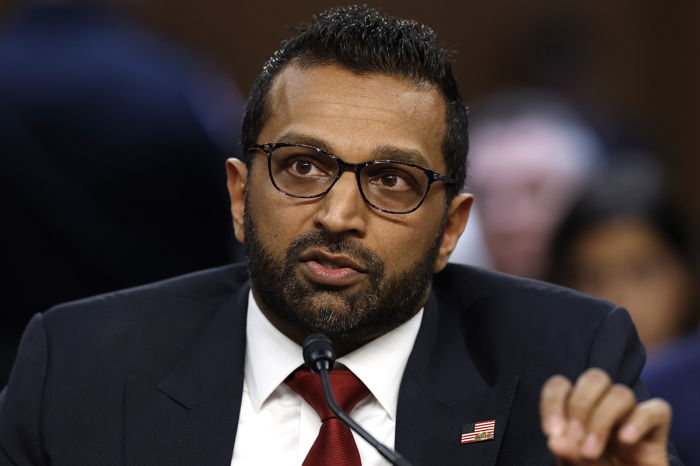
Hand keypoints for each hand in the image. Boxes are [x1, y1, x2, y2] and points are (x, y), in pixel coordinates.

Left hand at [540, 368, 671, 464]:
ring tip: (590, 452)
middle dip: (580, 405)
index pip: (561, 385)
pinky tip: (626, 440)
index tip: (551, 432)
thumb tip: (555, 441)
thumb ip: (567, 454)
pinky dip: (638, 421)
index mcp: (578, 410)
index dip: (552, 401)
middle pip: (595, 378)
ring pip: (622, 393)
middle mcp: (604, 407)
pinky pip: (657, 410)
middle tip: (574, 437)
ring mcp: (631, 416)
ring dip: (603, 419)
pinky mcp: (657, 431)